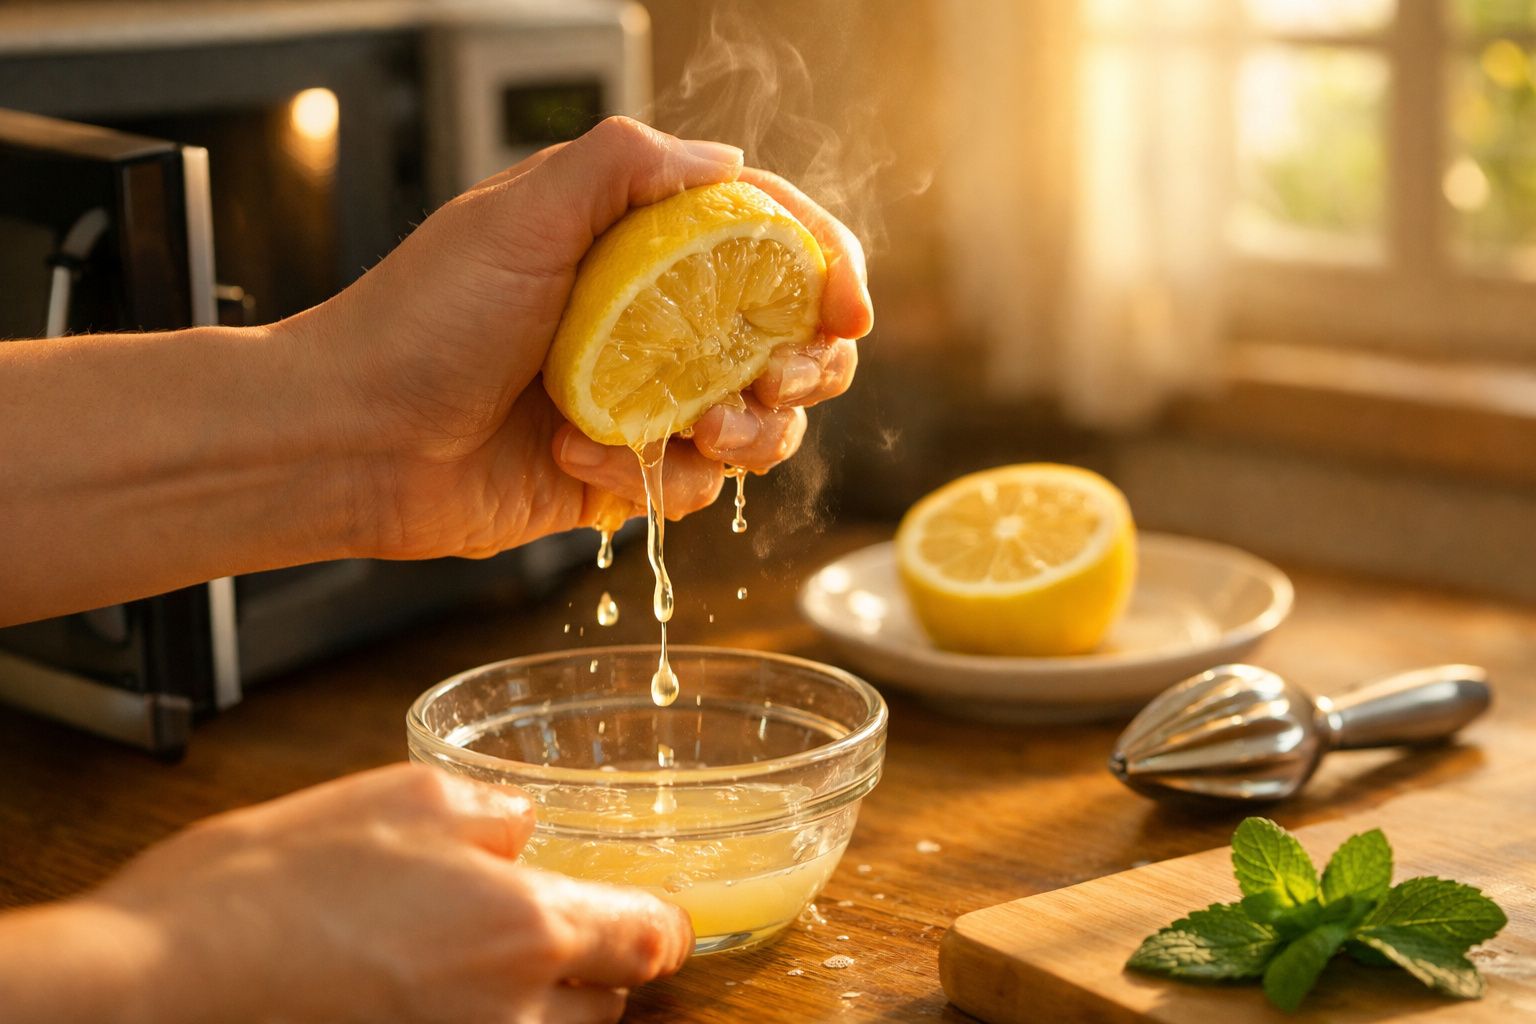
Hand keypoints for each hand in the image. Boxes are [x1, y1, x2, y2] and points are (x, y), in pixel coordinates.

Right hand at [70, 764, 690, 1023]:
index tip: (650, 911)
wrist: (162, 981)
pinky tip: (426, 989)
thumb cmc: (271, 886)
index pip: (651, 940)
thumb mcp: (400, 796)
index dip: (659, 923)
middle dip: (592, 967)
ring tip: (476, 959)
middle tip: (549, 925)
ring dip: (539, 1006)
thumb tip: (525, 831)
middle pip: (608, 1008)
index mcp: (527, 928)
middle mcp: (513, 1015)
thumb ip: (491, 813)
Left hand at [286, 116, 871, 559]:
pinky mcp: (624, 473)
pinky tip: (580, 461)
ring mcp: (644, 401)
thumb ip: (624, 167)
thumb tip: (729, 163)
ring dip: (749, 436)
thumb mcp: (520, 215)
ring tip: (692, 435)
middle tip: (771, 381)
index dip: (828, 269)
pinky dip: (654, 482)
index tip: (849, 309)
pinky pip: (692, 488)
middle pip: (790, 340)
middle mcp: (655, 321)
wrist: (352, 440)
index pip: (770, 242)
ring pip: (761, 424)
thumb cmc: (422, 320)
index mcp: (641, 246)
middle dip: (805, 365)